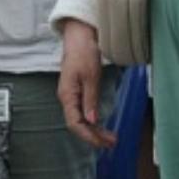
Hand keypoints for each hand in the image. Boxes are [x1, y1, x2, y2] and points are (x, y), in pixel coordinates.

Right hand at [57, 21, 115, 149]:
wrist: (79, 36)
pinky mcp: (77, 91)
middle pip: (78, 124)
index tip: (102, 143)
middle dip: (94, 136)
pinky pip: (83, 111)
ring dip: (95, 130)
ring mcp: (72, 95)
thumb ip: (90, 99)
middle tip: (111, 143)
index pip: (75, 124)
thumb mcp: (90, 75)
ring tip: (110, 138)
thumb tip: (92, 121)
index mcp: (67, 95)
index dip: (88, 136)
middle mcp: (67, 98)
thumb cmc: (83, 52)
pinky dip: (93, 120)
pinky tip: (101, 125)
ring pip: (81, 119)